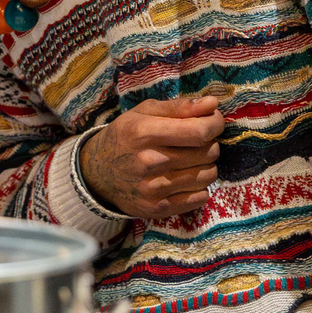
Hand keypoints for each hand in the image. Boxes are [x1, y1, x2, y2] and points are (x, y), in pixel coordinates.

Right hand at [80, 95, 223, 218]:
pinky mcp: (158, 208)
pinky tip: (183, 179)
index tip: (212, 122)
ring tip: (189, 161)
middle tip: (195, 142)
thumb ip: (179, 107)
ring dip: (205, 166)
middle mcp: (149, 162)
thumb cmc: (125, 137)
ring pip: (208, 175)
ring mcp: (153, 189)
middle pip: (208, 153)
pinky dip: (198, 187)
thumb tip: (213, 104)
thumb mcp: (143, 113)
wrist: (96, 175)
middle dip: (208, 144)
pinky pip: (200, 198)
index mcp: (144, 133)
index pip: (200, 131)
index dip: (215, 124)